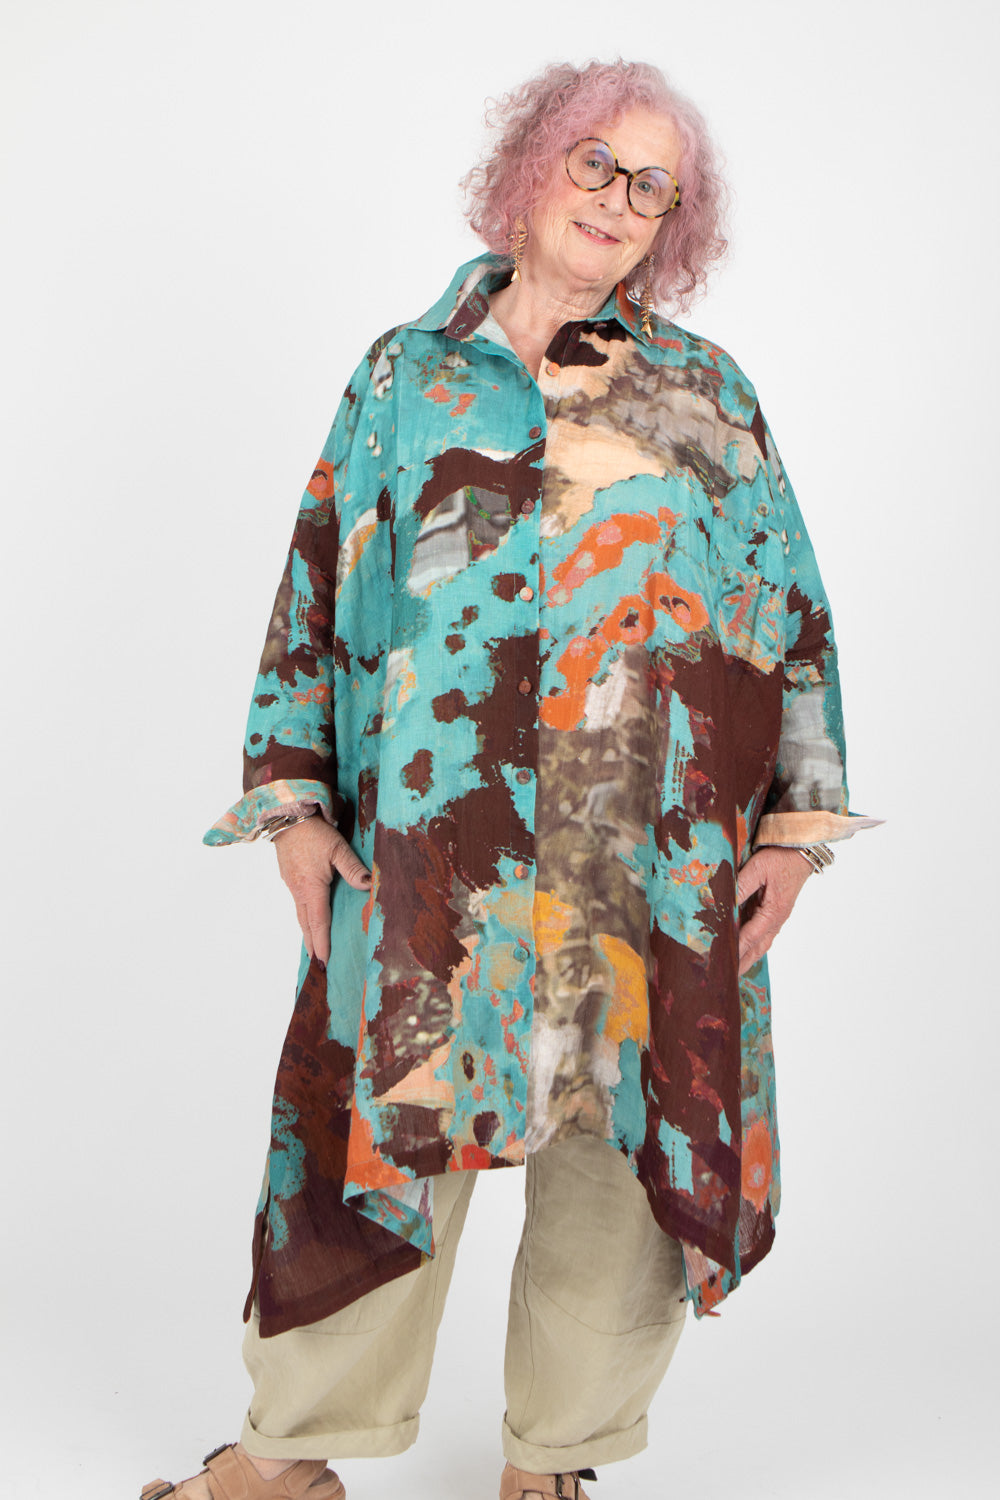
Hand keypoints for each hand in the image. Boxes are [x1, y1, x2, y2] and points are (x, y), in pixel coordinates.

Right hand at [272, 816, 370, 964]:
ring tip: (313, 949)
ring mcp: (292, 885)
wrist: (287, 817)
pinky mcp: (289, 878)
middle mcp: (299, 890)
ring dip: (307, 933)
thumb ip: (353, 868)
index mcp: (311, 887)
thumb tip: (368, 886)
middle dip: (313, 945)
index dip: (322, 943)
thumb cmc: (314, 832)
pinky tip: (309, 919)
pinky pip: (298, 904)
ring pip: (301, 915)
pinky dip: (304, 918)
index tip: (324, 961)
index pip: (319, 922)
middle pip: (306, 924)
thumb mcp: (338, 848)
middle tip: (319, 965)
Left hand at [736, 847, 812, 976]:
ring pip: (761, 943)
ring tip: (735, 969)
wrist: (802, 852)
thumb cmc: (781, 858)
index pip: (750, 936)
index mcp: (773, 912)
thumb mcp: (758, 868)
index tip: (724, 963)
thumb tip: (724, 902)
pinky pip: (763, 933)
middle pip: (758, 947)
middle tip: (728, 978)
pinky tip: (744, 949)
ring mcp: (777, 917)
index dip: (736, 950)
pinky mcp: (775, 912)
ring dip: (748, 956)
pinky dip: (753, 944)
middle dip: (743, 962)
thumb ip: (741, 886)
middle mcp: (776, 919)